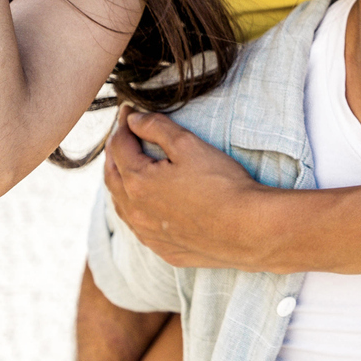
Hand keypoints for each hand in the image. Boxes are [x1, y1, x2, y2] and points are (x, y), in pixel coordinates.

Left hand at [104, 107, 283, 269]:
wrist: (248, 229)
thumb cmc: (222, 184)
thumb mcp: (189, 145)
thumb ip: (156, 127)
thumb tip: (133, 119)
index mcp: (138, 181)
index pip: (119, 145)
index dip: (123, 124)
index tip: (128, 111)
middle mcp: (135, 211)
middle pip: (111, 175)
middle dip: (115, 152)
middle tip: (123, 135)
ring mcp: (148, 234)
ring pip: (120, 204)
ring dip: (120, 182)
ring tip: (128, 166)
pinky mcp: (163, 249)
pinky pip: (139, 227)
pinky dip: (135, 209)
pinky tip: (146, 203)